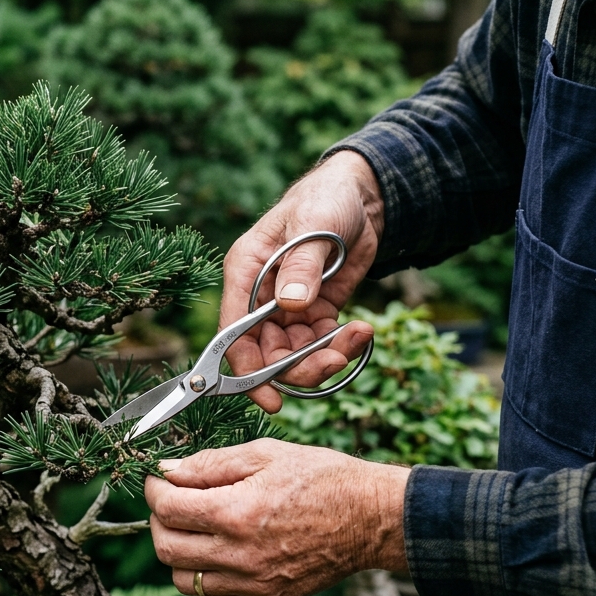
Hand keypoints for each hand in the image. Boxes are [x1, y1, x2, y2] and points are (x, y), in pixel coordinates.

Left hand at [144, 439, 408, 595]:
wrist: (369, 519)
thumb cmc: (322, 479)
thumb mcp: (265, 454)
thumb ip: (210, 463)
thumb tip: (168, 471)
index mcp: (236, 513)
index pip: (167, 509)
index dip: (153, 491)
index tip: (158, 481)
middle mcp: (240, 554)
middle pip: (166, 548)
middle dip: (159, 522)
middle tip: (173, 504)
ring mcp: (252, 583)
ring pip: (184, 582)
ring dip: (179, 555)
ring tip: (196, 531)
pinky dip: (205, 581)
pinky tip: (219, 556)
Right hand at [222, 151, 384, 412]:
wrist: (361, 197)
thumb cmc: (325, 200)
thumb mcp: (312, 225)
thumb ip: (301, 265)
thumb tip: (291, 304)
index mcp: (245, 275)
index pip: (234, 334)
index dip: (247, 371)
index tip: (270, 398)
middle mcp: (261, 298)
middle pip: (266, 354)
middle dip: (298, 367)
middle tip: (334, 361)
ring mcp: (287, 309)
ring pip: (295, 355)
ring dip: (324, 357)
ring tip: (356, 338)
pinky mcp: (314, 313)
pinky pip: (320, 343)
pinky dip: (341, 345)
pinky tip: (362, 330)